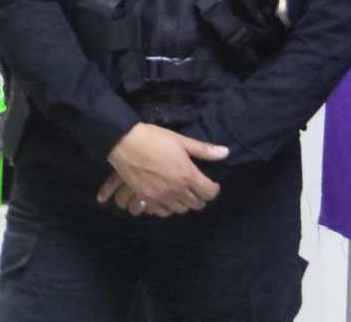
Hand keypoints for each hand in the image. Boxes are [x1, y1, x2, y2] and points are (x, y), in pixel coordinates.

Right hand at [98, 123, 228, 216]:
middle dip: (199, 197)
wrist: (124, 143)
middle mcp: (177, 190)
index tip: (210, 183)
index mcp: (188, 175)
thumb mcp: (180, 140)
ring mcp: (161, 196)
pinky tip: (165, 198)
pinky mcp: (146, 199)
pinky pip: (163, 211)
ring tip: (180, 193)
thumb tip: (226, 152)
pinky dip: (167, 207)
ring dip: (183, 202)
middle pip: (197, 204)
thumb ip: (203, 149)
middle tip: (195, 188)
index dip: (213, 189)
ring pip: (181, 209)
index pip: (210, 193)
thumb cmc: (153, 138)